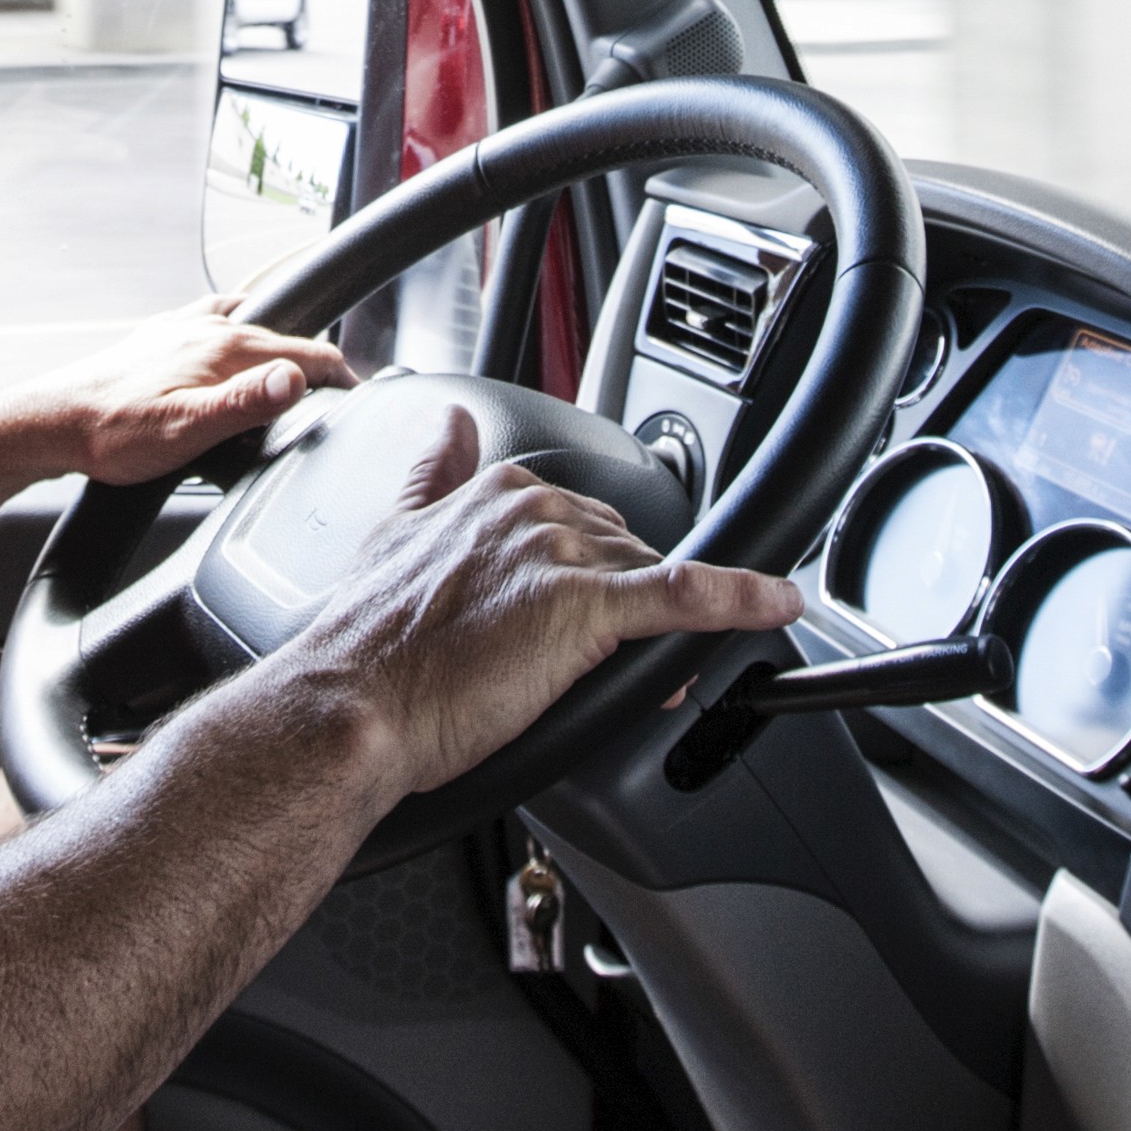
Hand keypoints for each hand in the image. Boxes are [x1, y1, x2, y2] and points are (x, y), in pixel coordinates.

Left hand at [9, 292, 359, 483]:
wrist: (53, 423)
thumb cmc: (114, 434)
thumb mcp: (187, 431)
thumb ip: (246, 403)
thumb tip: (295, 379)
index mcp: (224, 347)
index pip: (304, 353)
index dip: (340, 376)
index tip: (362, 395)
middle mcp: (206, 327)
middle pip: (282, 336)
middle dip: (315, 360)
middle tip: (338, 388)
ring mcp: (182, 329)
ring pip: (248, 324)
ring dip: (276, 342)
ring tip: (295, 365)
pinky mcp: (160, 338)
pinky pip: (212, 322)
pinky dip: (235, 331)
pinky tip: (227, 343)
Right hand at [281, 406, 799, 797]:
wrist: (353, 705)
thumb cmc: (369, 644)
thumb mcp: (394, 532)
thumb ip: (432, 475)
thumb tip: (449, 424)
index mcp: (498, 491)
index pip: (584, 522)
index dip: (595, 574)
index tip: (591, 610)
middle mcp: (536, 510)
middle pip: (627, 552)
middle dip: (630, 606)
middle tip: (604, 661)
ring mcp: (565, 555)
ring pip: (653, 580)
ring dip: (666, 630)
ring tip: (646, 681)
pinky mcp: (588, 608)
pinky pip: (685, 596)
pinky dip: (740, 598)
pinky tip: (776, 603)